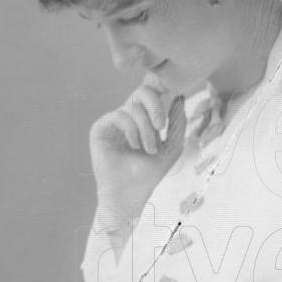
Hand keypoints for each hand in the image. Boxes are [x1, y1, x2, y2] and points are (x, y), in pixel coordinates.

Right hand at [90, 77, 185, 223]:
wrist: (131, 193)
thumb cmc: (150, 173)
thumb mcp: (172, 147)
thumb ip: (177, 123)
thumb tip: (180, 98)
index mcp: (144, 118)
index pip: (152, 93)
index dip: (161, 87)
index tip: (171, 92)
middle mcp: (128, 116)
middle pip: (142, 91)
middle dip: (155, 106)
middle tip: (161, 126)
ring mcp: (113, 122)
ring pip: (133, 107)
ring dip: (146, 129)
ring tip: (149, 150)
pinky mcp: (100, 128)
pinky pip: (119, 115)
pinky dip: (132, 130)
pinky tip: (135, 146)